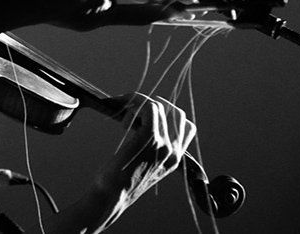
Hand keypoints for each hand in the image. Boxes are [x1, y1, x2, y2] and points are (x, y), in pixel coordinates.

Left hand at [92, 93, 196, 229]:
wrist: (112, 196)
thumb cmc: (119, 181)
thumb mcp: (143, 166)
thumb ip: (150, 150)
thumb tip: (140, 124)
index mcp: (175, 159)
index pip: (187, 127)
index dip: (168, 114)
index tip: (147, 114)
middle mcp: (173, 151)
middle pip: (176, 112)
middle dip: (154, 104)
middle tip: (132, 109)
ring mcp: (163, 144)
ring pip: (159, 106)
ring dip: (138, 104)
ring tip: (123, 117)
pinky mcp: (149, 137)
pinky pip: (148, 107)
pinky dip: (134, 104)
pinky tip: (122, 119)